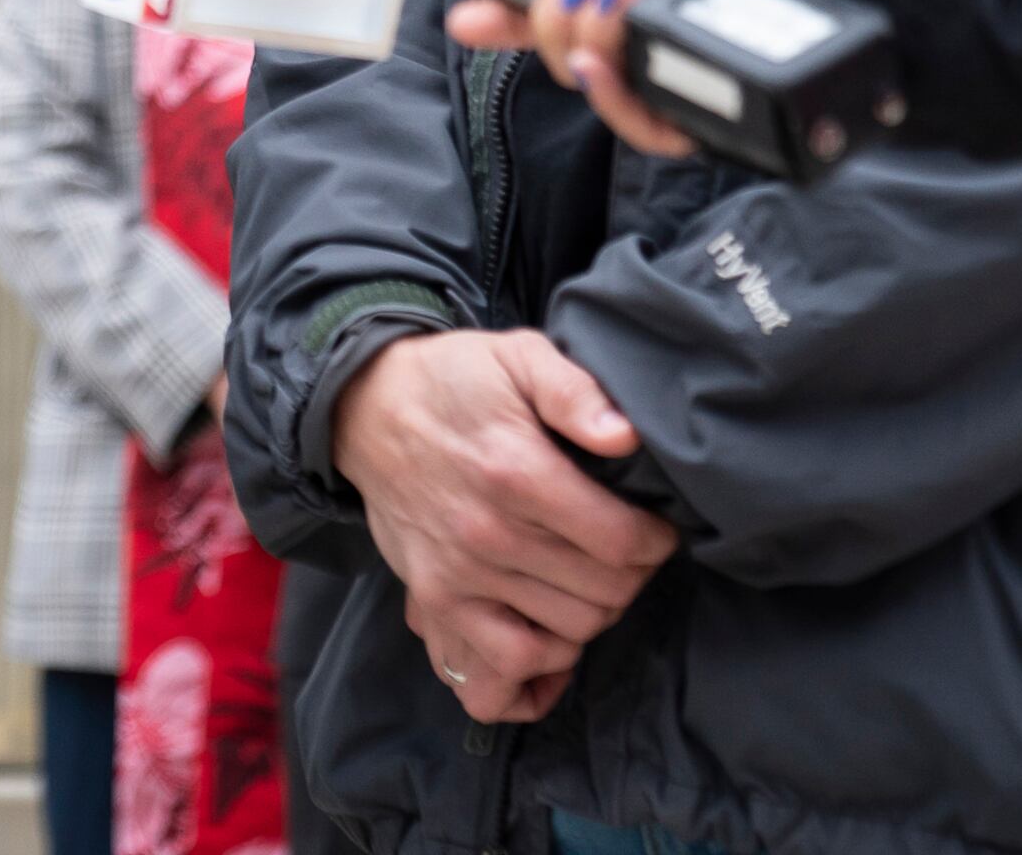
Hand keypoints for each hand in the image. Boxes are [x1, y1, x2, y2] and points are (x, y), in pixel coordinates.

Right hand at [330, 328, 675, 724]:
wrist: (365, 407)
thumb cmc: (454, 381)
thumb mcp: (518, 356)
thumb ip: (575, 391)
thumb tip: (625, 438)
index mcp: (517, 471)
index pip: (622, 542)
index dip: (656, 541)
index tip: (654, 528)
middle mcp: (489, 532)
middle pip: (605, 591)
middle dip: (634, 575)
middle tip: (627, 552)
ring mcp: (459, 573)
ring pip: (571, 630)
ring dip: (597, 611)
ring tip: (593, 580)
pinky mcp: (435, 598)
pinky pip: (507, 665)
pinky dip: (543, 664)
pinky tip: (555, 632)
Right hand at [446, 0, 839, 159]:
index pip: (564, 4)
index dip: (512, 14)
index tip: (469, 16)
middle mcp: (661, 35)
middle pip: (571, 51)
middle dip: (555, 29)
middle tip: (579, 6)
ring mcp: (687, 78)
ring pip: (604, 95)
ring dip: (589, 69)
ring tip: (606, 40)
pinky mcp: (719, 117)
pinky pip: (654, 130)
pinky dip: (630, 108)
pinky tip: (632, 82)